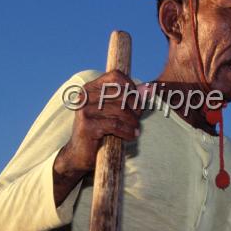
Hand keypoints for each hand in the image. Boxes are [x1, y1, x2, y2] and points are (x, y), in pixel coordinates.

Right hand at [53, 70, 141, 204]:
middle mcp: (85, 96)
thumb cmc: (100, 130)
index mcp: (91, 88)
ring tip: (135, 129)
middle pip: (122, 94)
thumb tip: (150, 88)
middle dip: (135, 108)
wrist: (79, 154)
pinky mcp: (87, 126)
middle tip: (137, 120)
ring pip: (121, 110)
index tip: (136, 102)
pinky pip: (116, 125)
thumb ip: (131, 98)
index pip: (115, 75)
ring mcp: (85, 110)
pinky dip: (128, 131)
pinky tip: (132, 136)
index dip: (131, 87)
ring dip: (133, 121)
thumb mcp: (115, 111)